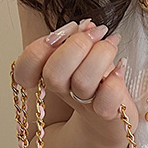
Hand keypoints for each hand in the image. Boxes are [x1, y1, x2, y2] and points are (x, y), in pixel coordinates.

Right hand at [12, 18, 137, 139]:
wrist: (110, 122)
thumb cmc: (97, 86)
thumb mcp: (84, 59)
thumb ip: (80, 40)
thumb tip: (87, 25)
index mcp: (52, 74)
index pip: (26, 66)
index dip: (39, 47)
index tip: (66, 31)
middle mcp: (64, 92)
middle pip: (53, 73)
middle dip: (76, 45)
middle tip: (97, 32)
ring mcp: (85, 104)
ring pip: (82, 82)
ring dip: (100, 55)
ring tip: (112, 44)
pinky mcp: (107, 114)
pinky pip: (107, 99)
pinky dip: (116, 79)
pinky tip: (122, 67)